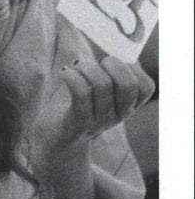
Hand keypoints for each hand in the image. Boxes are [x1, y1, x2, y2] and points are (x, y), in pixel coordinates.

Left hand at [32, 56, 154, 157]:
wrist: (52, 138)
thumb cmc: (75, 107)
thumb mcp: (99, 92)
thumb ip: (113, 76)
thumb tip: (130, 59)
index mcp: (126, 107)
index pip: (146, 87)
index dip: (132, 68)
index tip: (111, 65)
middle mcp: (117, 117)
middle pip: (127, 85)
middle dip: (113, 64)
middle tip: (97, 62)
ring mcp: (98, 123)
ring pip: (102, 85)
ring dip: (88, 67)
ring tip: (75, 66)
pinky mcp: (77, 124)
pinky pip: (81, 94)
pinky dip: (73, 76)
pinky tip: (65, 71)